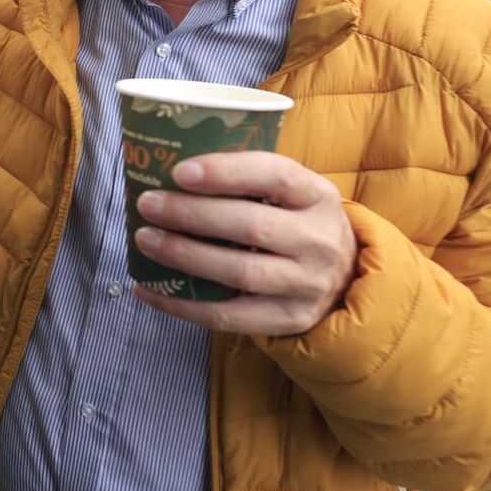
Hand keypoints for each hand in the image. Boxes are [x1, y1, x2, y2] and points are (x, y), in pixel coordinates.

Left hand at [131, 152, 356, 335]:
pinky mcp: (289, 320)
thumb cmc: (297, 223)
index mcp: (318, 196)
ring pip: (239, 271)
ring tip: (145, 239)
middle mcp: (320, 240)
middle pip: (251, 225)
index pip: (275, 175)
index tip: (179, 171)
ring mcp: (308, 285)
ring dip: (184, 256)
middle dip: (191, 214)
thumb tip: (167, 170)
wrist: (345, 279)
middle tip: (147, 203)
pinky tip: (148, 289)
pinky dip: (182, 305)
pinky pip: (228, 316)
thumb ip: (248, 180)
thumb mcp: (292, 194)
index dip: (225, 172)